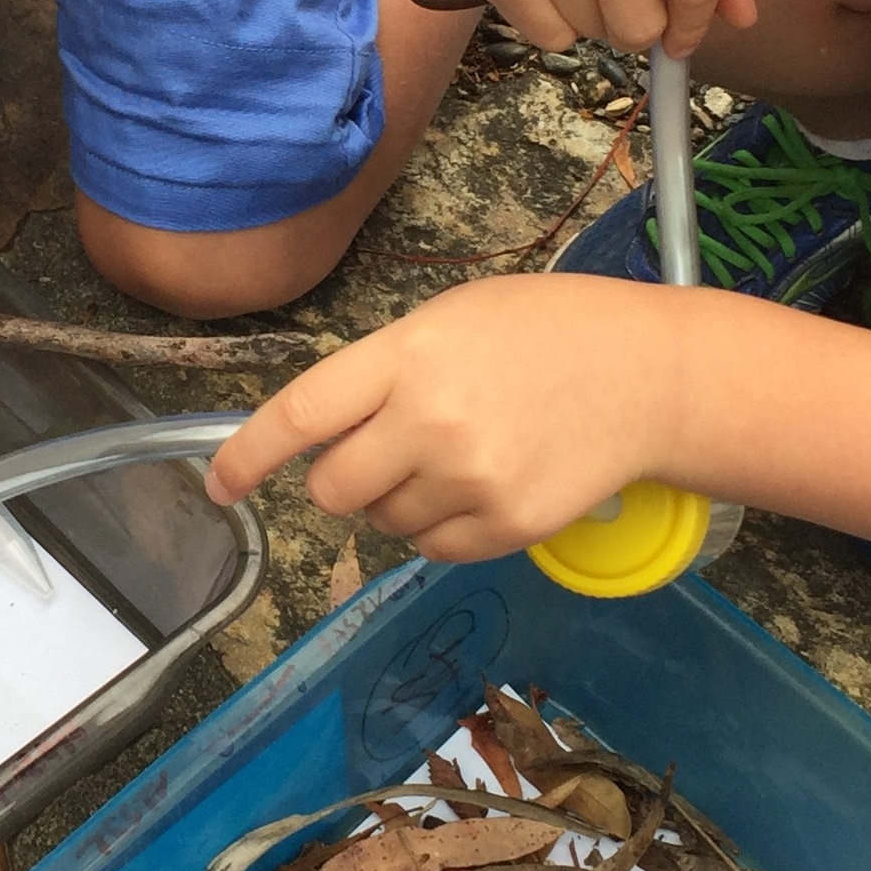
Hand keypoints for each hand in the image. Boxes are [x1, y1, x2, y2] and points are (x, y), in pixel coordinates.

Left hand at [206, 275, 678, 563]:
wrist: (649, 375)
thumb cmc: (542, 332)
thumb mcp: (448, 320)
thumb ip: (377, 374)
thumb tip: (313, 435)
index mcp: (406, 357)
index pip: (300, 415)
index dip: (247, 456)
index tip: (220, 485)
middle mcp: (430, 423)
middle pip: (332, 488)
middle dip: (341, 478)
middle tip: (382, 451)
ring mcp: (470, 481)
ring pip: (381, 523)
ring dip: (394, 500)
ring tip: (453, 455)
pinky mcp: (507, 527)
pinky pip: (432, 549)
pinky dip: (437, 528)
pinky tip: (478, 485)